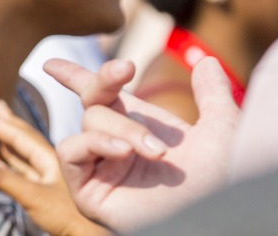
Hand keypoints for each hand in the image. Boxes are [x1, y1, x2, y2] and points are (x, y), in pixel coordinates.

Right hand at [0, 101, 107, 235]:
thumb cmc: (72, 217)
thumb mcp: (34, 195)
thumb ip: (2, 178)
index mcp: (51, 160)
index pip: (23, 137)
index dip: (4, 124)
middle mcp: (53, 167)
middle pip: (27, 142)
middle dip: (11, 125)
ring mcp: (53, 182)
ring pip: (28, 157)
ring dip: (13, 144)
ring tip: (1, 132)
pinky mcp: (53, 198)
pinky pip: (30, 174)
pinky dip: (18, 164)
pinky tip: (16, 164)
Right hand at [43, 57, 238, 231]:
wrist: (217, 217)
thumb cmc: (225, 181)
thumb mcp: (222, 128)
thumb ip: (212, 94)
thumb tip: (206, 62)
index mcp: (143, 127)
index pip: (101, 97)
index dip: (75, 77)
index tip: (52, 64)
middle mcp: (118, 145)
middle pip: (93, 100)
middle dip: (106, 80)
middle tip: (127, 69)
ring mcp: (102, 168)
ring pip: (89, 122)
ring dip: (122, 128)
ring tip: (157, 151)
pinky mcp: (89, 191)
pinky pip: (71, 152)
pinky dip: (94, 143)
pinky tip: (123, 152)